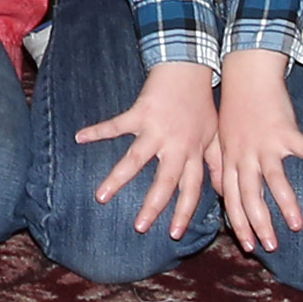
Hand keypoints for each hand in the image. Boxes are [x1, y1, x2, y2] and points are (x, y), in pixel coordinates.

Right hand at [76, 61, 217, 239]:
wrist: (189, 67)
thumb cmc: (202, 103)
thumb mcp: (215, 136)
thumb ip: (216, 165)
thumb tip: (222, 192)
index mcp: (192, 153)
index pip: (190, 189)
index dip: (183, 212)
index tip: (172, 234)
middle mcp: (175, 145)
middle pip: (164, 181)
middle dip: (152, 206)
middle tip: (138, 227)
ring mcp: (156, 129)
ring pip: (136, 159)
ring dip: (118, 178)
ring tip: (101, 196)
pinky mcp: (140, 112)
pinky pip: (116, 125)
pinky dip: (98, 131)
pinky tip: (80, 137)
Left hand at [212, 52, 302, 255]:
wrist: (246, 74)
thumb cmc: (234, 109)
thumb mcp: (221, 139)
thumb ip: (222, 167)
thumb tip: (222, 194)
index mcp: (230, 160)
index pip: (232, 199)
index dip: (239, 223)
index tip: (249, 246)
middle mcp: (246, 155)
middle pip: (250, 196)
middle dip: (259, 224)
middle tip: (271, 247)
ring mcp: (266, 144)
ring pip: (275, 180)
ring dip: (286, 204)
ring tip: (297, 225)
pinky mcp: (286, 130)